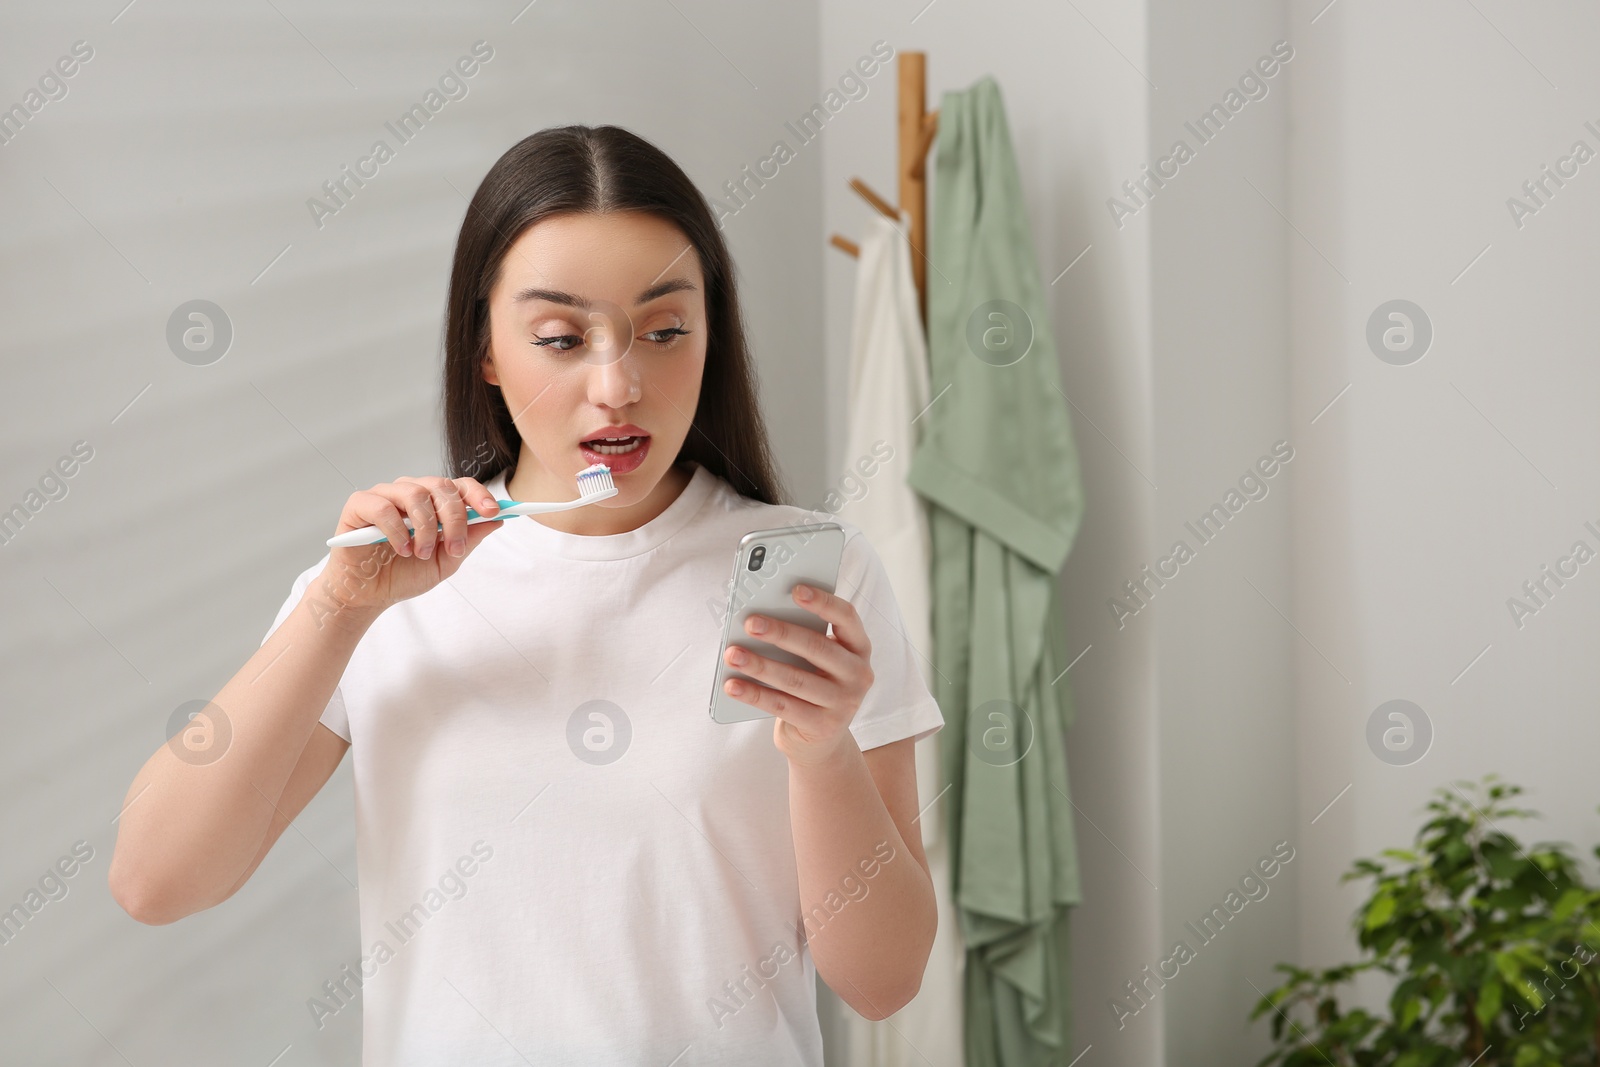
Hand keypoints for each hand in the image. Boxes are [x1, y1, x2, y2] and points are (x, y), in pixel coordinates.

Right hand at [315, 476, 504, 621]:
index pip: (460, 485)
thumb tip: (497, 520)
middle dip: (455, 518)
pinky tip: (401, 549)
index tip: (493, 512)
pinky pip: (384, 507)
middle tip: (454, 548)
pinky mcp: (360, 505)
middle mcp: (411, 491)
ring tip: (420, 553)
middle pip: (441, 486)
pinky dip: (397, 530)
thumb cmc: (405, 574)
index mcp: (433, 501)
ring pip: (415, 493)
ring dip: (425, 527)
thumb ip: (468, 539)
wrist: (369, 594)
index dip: (479, 494)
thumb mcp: (445, 561)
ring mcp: (385, 495)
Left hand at [721, 583, 873, 765]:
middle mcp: (858, 674)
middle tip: (750, 622)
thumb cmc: (812, 684)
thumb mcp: (816, 660)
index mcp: (858, 647)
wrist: (821, 740)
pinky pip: (783, 706)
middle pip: (817, 648)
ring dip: (760, 665)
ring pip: (796, 679)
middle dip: (780, 633)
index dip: (823, 601)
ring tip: (732, 654)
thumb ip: (802, 638)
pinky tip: (732, 685)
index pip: (846, 617)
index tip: (795, 589)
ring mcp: (844, 703)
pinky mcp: (823, 726)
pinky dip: (754, 694)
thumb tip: (760, 618)